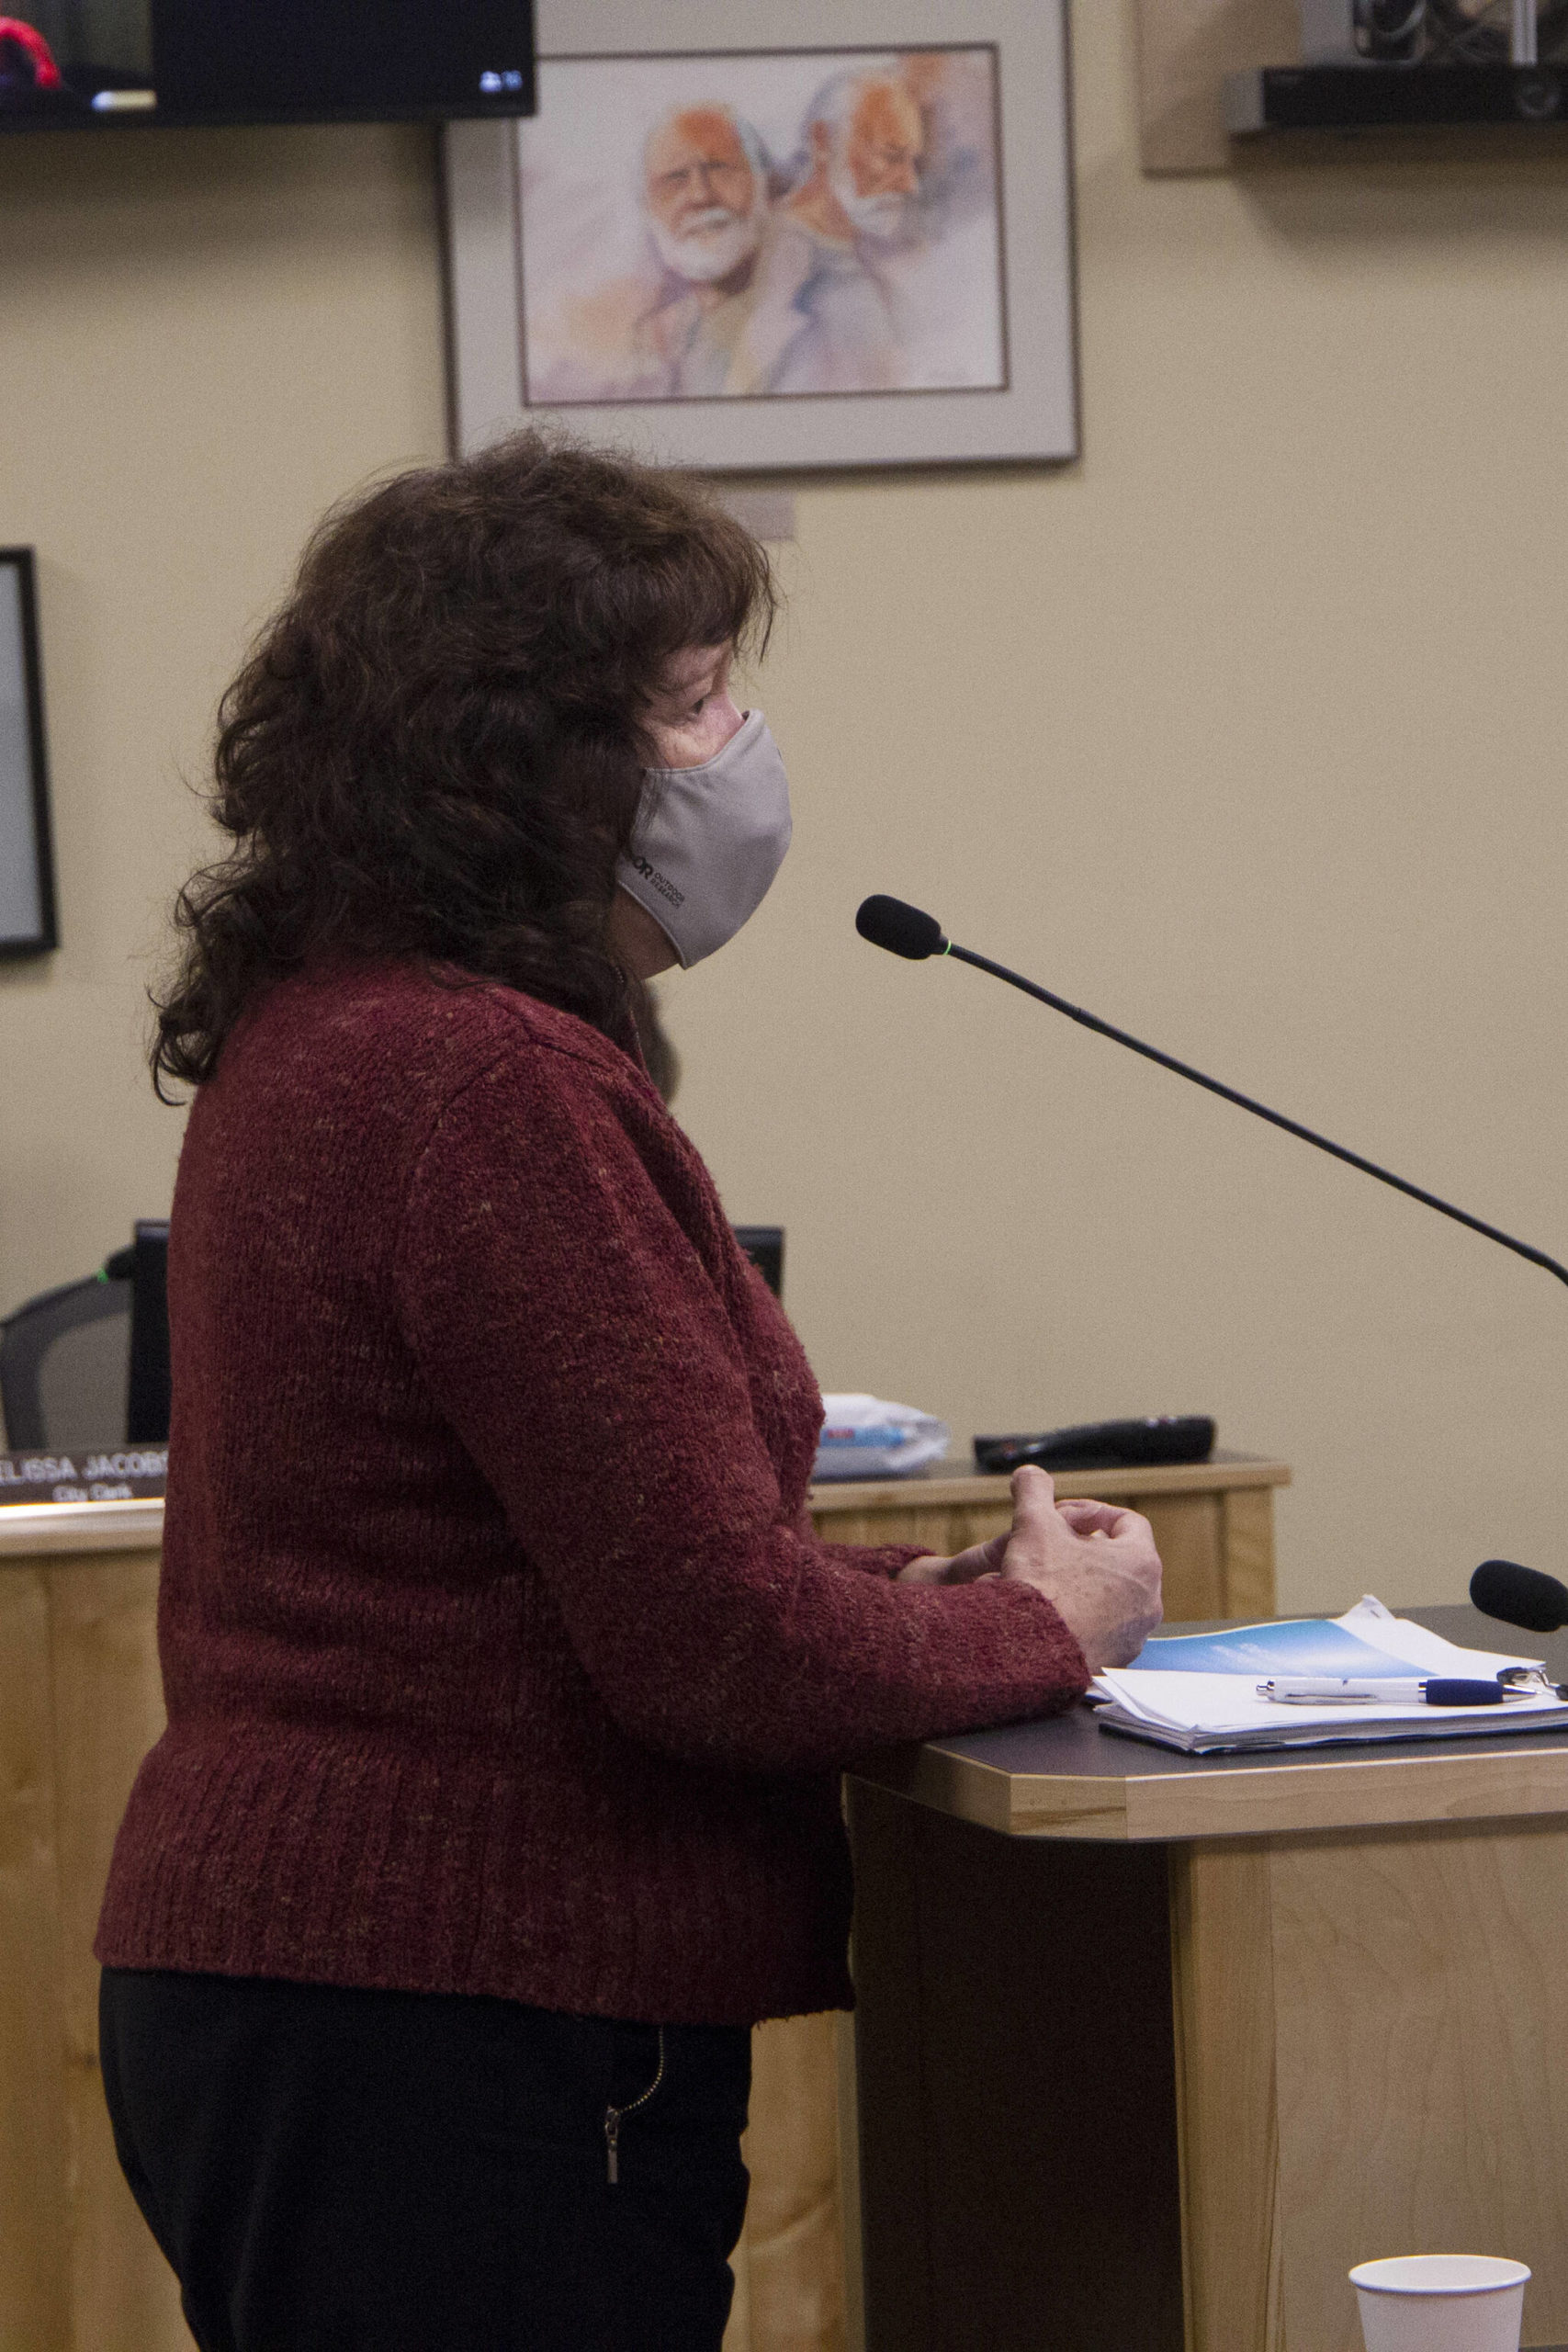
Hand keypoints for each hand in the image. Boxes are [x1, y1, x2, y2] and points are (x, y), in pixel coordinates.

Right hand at [897, 1466, 1162, 1671]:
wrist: (1034, 1655)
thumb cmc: (1044, 1588)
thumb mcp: (1033, 1524)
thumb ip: (1034, 1490)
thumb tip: (1029, 1475)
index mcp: (1141, 1561)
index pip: (1128, 1522)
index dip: (1093, 1512)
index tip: (1063, 1517)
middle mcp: (1148, 1600)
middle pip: (1118, 1560)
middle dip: (1081, 1549)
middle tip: (1050, 1547)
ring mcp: (1134, 1634)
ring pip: (1110, 1597)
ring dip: (1081, 1583)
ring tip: (1046, 1579)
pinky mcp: (1115, 1660)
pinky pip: (1100, 1630)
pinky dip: (1078, 1617)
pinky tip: (1048, 1613)